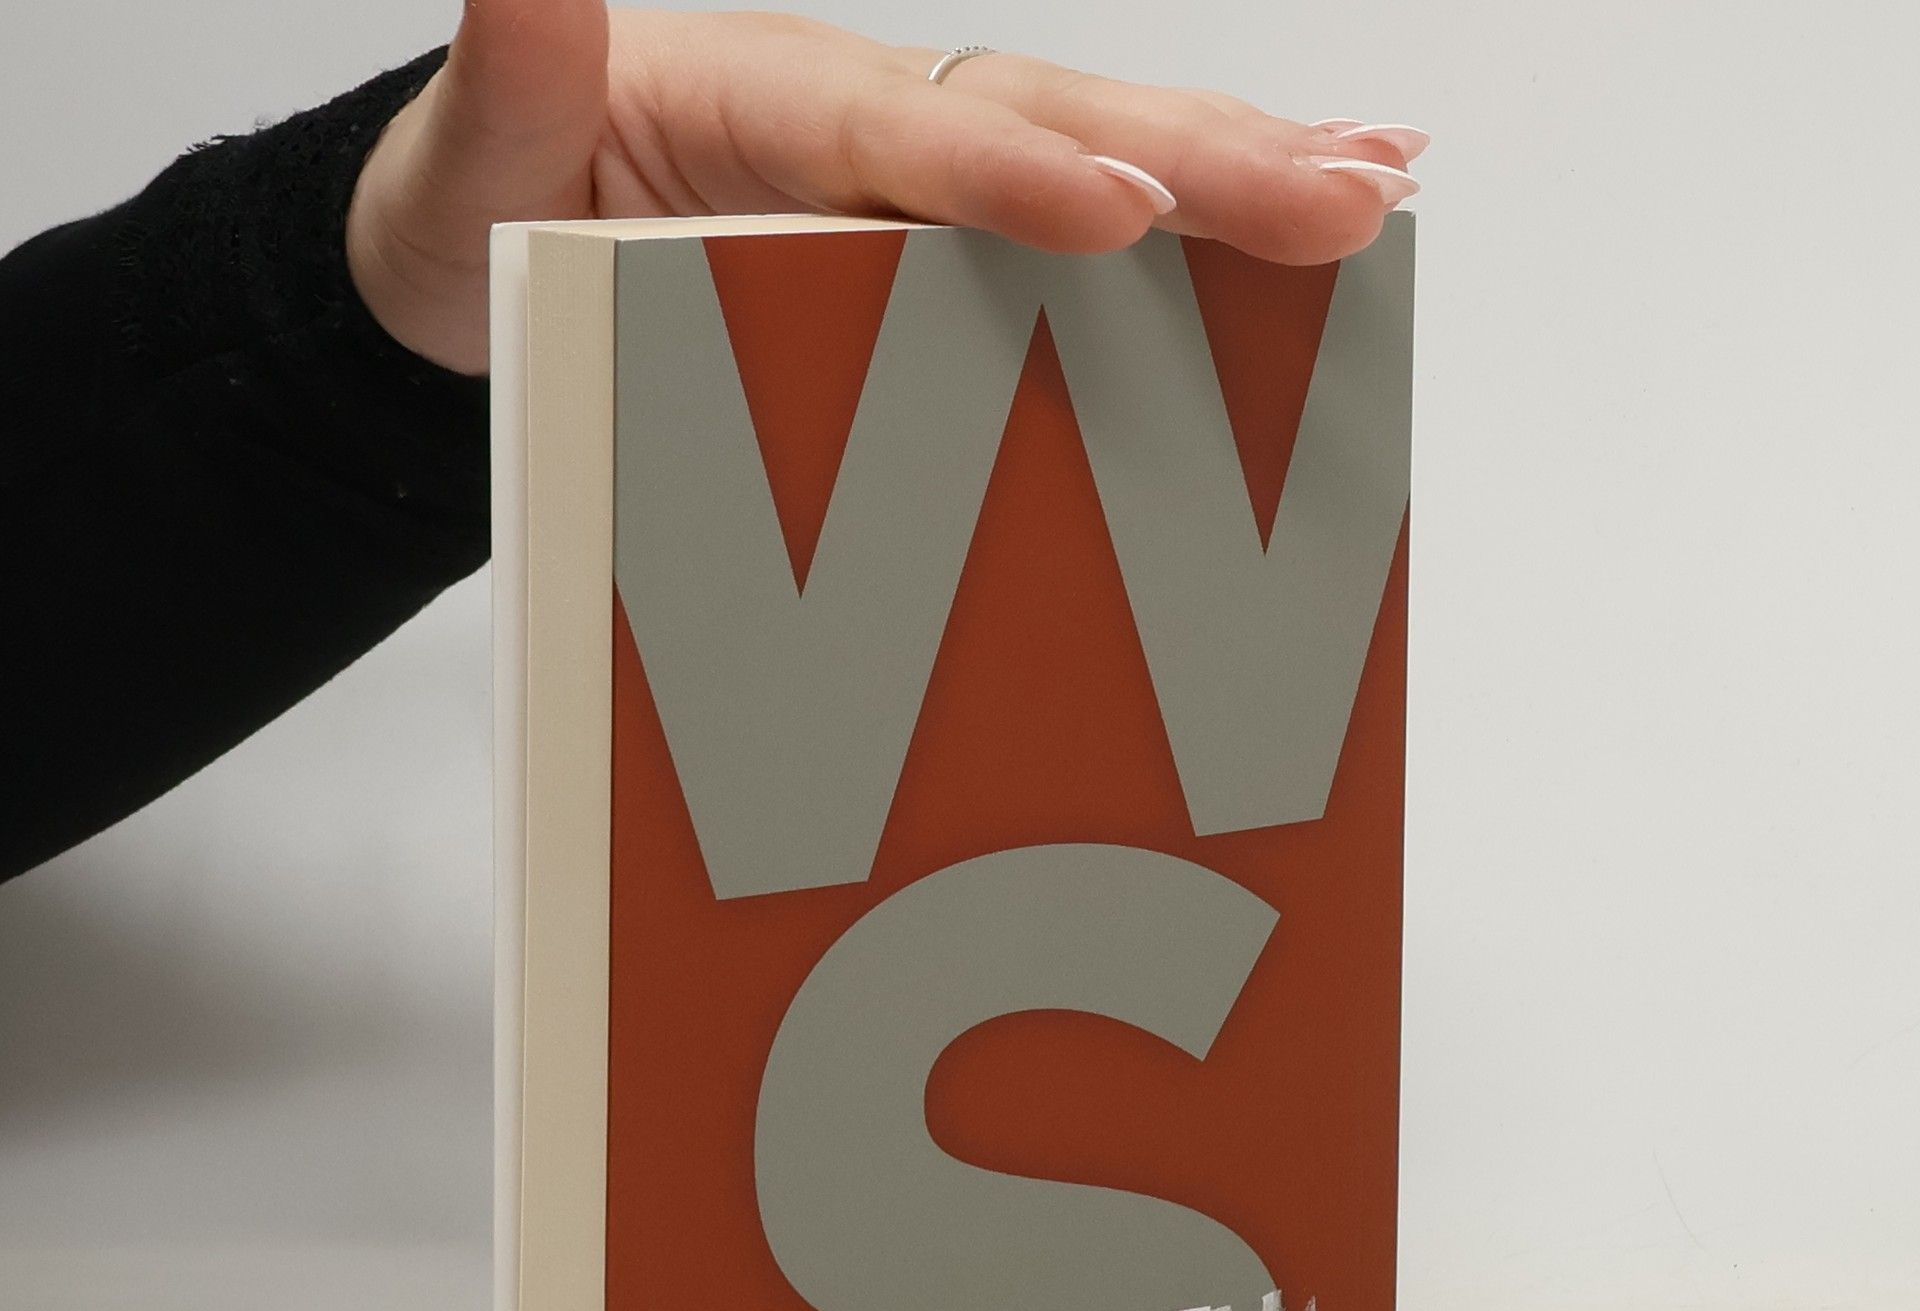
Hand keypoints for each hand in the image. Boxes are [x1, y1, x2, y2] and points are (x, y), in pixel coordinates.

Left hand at [347, 4, 1426, 374]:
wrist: (497, 237)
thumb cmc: (495, 205)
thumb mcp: (473, 152)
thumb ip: (514, 78)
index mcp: (765, 100)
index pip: (908, 136)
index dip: (1017, 174)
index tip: (1119, 209)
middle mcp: (868, 122)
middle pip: (1054, 118)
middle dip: (1199, 159)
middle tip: (1342, 196)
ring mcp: (917, 175)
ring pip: (1101, 147)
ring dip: (1238, 172)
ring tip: (1370, 192)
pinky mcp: (939, 232)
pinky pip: (1080, 219)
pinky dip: (1192, 220)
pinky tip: (1287, 225)